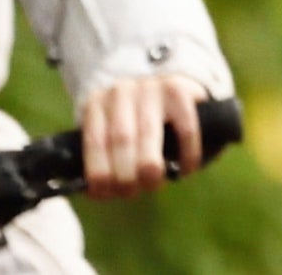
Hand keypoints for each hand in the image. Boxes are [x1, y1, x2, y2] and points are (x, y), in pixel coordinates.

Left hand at [77, 74, 213, 199]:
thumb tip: (96, 192)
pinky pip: (185, 128)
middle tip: (133, 192)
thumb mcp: (110, 130)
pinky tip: (185, 170)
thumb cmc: (136, 123)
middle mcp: (121, 92)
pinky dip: (186, 154)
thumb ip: (103, 156)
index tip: (107, 194)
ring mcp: (152, 87)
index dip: (100, 173)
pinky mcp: (180, 90)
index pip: (95, 142)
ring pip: (148, 134)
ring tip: (154, 184)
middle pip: (121, 139)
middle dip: (125, 174)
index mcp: (97, 103)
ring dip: (150, 168)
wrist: (171, 88)